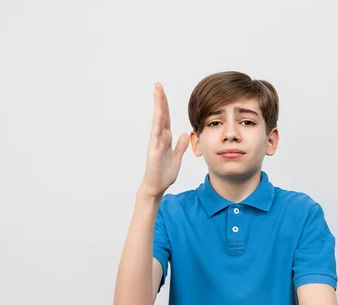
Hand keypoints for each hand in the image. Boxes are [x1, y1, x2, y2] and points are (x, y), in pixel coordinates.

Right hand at [140, 83, 189, 197]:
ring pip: (157, 121)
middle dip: (160, 100)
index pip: (166, 118)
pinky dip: (157, 124)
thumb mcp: (176, 158)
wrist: (156, 187)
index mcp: (166, 139)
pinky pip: (156, 135)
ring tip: (157, 92)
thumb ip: (180, 146)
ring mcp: (155, 143)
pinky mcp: (153, 151)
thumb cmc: (164, 174)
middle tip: (158, 85)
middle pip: (161, 115)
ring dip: (158, 107)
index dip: (166, 105)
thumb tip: (184, 133)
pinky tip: (158, 114)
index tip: (163, 92)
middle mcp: (159, 138)